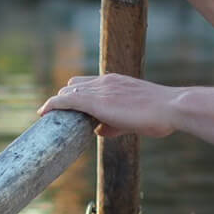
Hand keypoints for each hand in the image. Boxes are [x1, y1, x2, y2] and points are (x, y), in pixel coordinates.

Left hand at [38, 74, 178, 138]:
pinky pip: (65, 100)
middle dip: (66, 99)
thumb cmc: (162, 114)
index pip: (89, 84)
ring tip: (47, 116)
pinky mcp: (95, 101)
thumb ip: (115, 124)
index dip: (79, 95)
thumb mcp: (136, 119)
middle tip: (60, 116)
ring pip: (68, 92)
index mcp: (117, 82)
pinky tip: (42, 112)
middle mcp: (105, 82)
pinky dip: (52, 105)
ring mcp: (99, 90)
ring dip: (58, 104)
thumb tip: (99, 131)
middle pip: (75, 85)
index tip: (73, 108)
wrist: (171, 107)